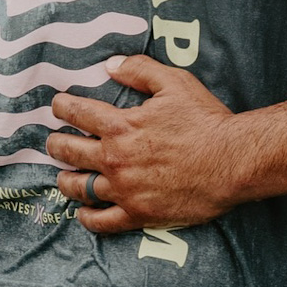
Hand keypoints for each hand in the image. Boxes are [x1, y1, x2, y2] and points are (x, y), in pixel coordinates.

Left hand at [47, 55, 239, 233]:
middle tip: (54, 142)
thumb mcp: (176, 83)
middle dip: (56, 144)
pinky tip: (84, 211)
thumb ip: (140, 70)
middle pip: (69, 152)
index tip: (58, 105)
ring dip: (66, 180)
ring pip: (79, 188)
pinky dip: (87, 217)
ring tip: (64, 176)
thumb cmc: (205, 121)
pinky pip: (101, 221)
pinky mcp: (138, 214)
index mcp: (121, 126)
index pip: (78, 114)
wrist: (232, 160)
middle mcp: (115, 159)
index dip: (62, 107)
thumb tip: (111, 65)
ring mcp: (124, 190)